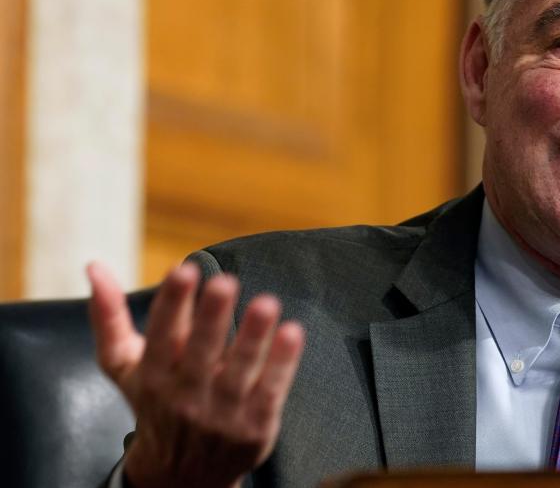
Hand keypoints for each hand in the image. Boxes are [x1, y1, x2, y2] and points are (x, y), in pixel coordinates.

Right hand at [87, 261, 304, 487]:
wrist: (178, 478)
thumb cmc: (155, 403)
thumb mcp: (124, 366)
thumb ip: (110, 317)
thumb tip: (95, 265)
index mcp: (153, 375)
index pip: (161, 335)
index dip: (172, 303)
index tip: (184, 270)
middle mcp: (185, 396)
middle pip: (200, 353)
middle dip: (211, 318)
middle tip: (224, 282)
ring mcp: (222, 414)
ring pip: (238, 372)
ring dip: (252, 337)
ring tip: (266, 303)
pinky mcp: (254, 427)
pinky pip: (270, 392)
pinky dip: (282, 364)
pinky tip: (293, 333)